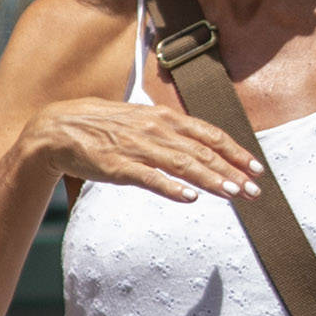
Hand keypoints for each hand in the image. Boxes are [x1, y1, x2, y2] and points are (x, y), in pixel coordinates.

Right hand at [24, 96, 263, 204]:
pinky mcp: (118, 167)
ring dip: (212, 180)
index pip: (209, 134)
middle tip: (255, 191)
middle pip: (203, 152)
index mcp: (164, 117)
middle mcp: (155, 129)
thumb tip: (199, 141)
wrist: (58, 129)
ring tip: (234, 193)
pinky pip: (149, 178)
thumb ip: (171, 130)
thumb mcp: (142, 119)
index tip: (257, 168)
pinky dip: (171, 188)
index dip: (235, 151)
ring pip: (183, 164)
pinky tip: (191, 198)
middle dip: (232, 172)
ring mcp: (137, 148)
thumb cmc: (104, 125)